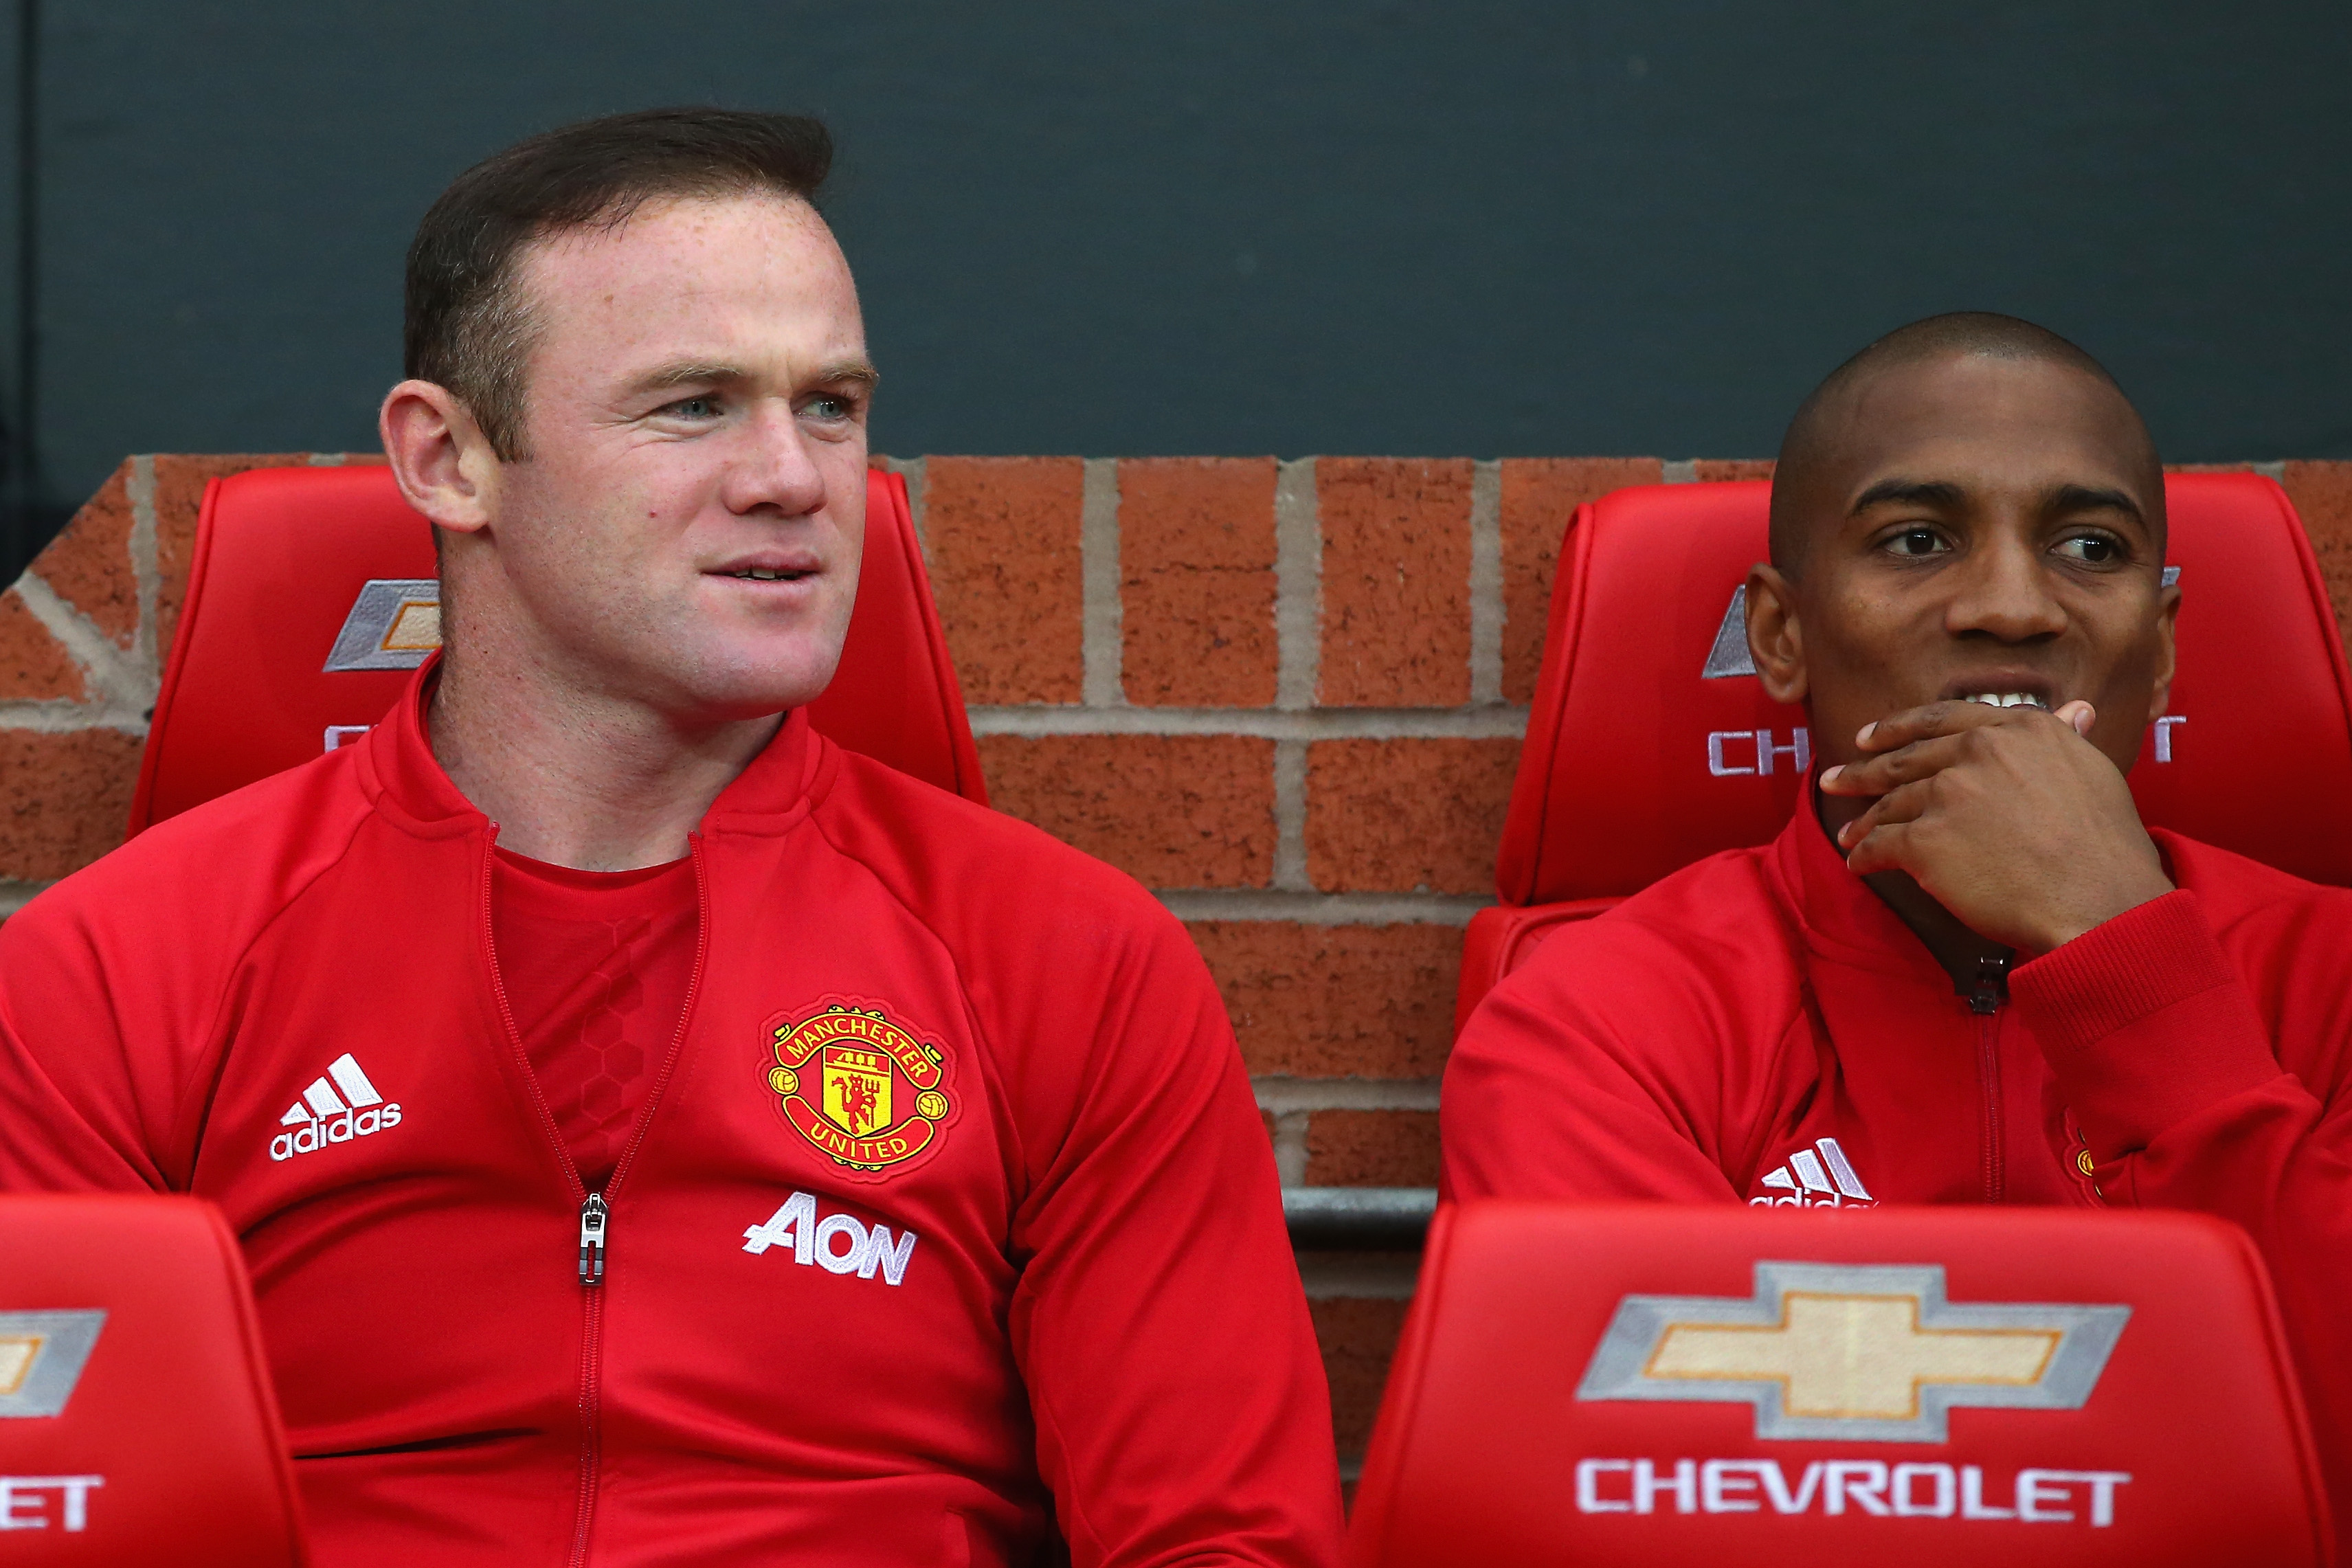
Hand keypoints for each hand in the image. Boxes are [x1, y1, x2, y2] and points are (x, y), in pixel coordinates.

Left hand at [1818, 700, 2172, 952]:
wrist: (2099, 899)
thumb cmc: (2105, 845)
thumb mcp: (2093, 772)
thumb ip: (2067, 739)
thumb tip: (2077, 709)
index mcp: (2017, 730)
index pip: (1942, 720)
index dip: (1899, 728)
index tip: (1869, 737)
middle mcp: (1978, 751)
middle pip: (1906, 759)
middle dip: (1863, 770)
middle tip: (1835, 778)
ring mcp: (1949, 794)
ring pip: (1891, 803)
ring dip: (1864, 820)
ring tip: (1849, 834)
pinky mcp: (1927, 841)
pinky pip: (1882, 846)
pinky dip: (1865, 857)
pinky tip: (1858, 865)